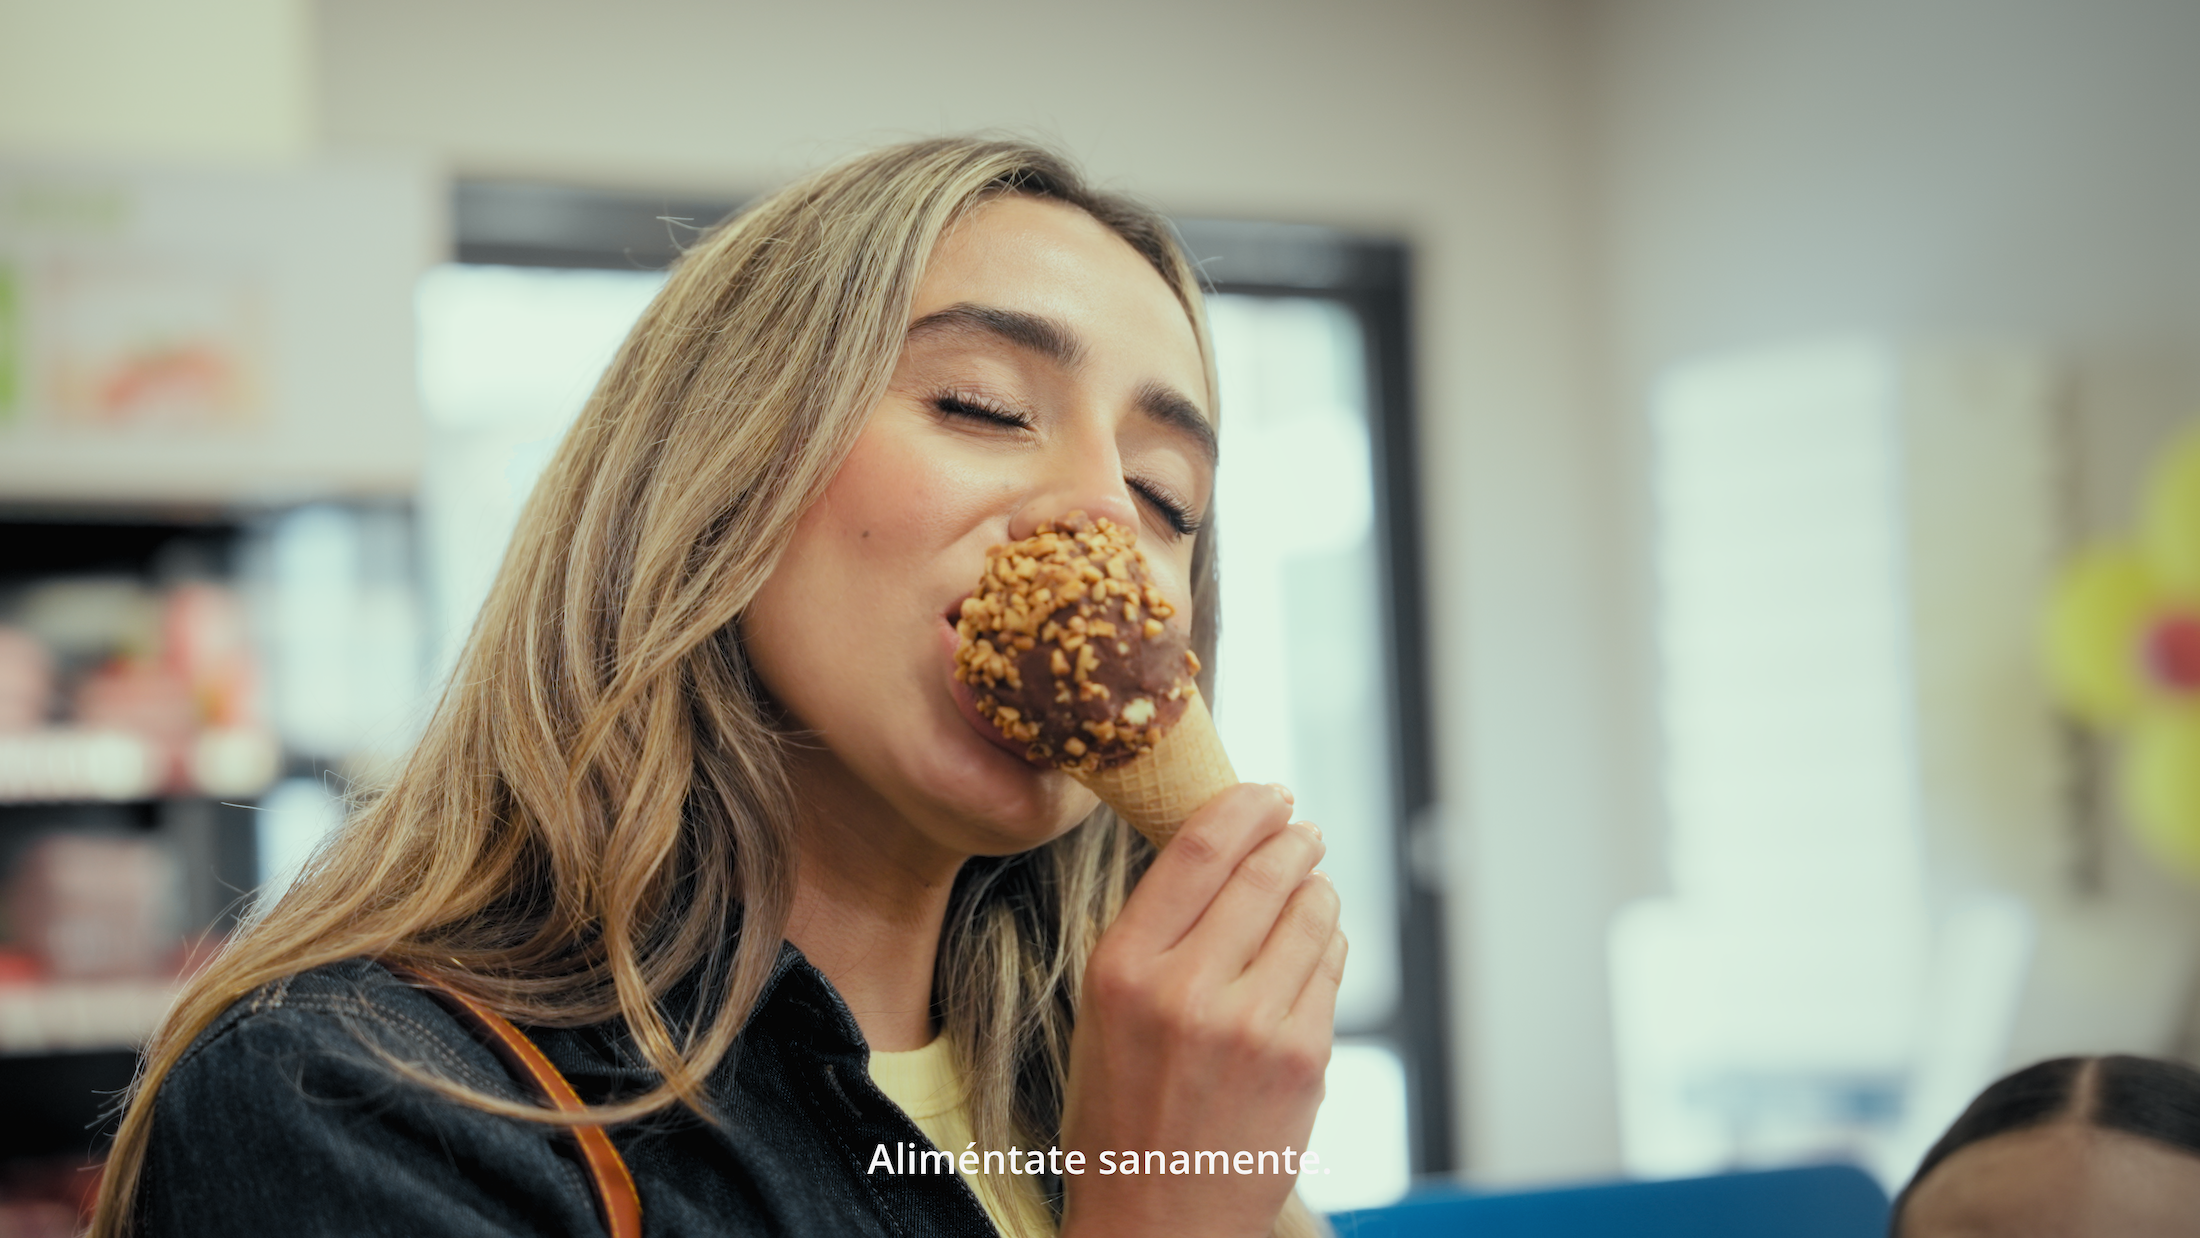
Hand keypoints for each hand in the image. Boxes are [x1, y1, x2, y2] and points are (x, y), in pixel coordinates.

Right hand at [1059, 783, 1346, 1237]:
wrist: (1158, 1222)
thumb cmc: (1123, 1113)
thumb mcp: (1103, 1011)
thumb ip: (1154, 932)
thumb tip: (1222, 848)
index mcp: (1122, 968)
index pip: (1197, 851)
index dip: (1244, 807)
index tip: (1267, 791)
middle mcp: (1185, 990)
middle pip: (1264, 870)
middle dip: (1294, 839)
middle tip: (1303, 828)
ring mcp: (1252, 1025)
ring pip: (1311, 914)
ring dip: (1316, 891)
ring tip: (1306, 892)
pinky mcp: (1303, 1059)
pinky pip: (1330, 970)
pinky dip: (1326, 948)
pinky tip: (1309, 955)